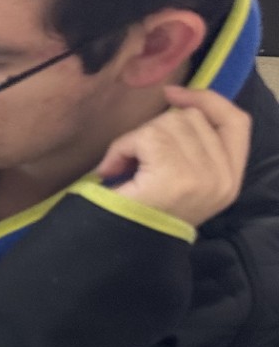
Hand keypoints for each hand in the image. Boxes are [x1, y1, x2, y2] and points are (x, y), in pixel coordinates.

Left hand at [95, 86, 249, 228]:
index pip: (236, 122)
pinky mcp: (176, 176)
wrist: (117, 252)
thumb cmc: (138, 215)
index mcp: (230, 178)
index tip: (174, 95)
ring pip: (169, 122)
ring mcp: (202, 177)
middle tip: (131, 160)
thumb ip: (191, 148)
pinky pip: (147, 136)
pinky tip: (111, 171)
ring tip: (120, 169)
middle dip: (155, 129)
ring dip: (135, 140)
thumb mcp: (178, 181)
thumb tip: (176, 101)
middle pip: (192, 118)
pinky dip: (122, 148)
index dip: (207, 101)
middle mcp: (222, 178)